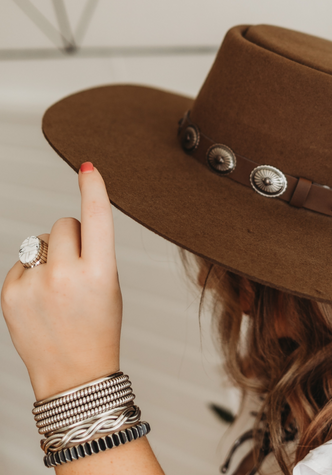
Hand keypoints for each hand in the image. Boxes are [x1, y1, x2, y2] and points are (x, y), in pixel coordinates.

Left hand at [1, 163, 121, 400]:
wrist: (74, 374)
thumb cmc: (97, 328)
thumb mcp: (109, 286)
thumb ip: (92, 253)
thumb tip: (65, 226)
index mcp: (100, 272)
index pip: (97, 217)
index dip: (94, 188)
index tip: (88, 168)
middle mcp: (66, 275)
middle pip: (64, 223)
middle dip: (71, 235)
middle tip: (76, 265)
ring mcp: (35, 285)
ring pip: (41, 240)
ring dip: (49, 253)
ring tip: (56, 288)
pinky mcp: (10, 294)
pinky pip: (21, 261)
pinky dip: (30, 271)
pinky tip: (39, 297)